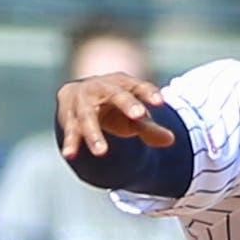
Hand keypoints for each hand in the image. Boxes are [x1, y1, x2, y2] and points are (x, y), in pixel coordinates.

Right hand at [57, 72, 174, 157]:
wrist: (80, 96)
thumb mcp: (132, 116)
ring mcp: (82, 100)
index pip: (138, 86)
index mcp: (122, 84)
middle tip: (139, 116)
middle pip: (115, 94)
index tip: (161, 102)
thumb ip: (149, 128)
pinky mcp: (68, 115)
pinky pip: (70, 130)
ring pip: (88, 116)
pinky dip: (70, 142)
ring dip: (94, 134)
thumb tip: (171, 140)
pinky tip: (69, 155)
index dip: (149, 93)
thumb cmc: (114, 107)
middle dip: (127, 103)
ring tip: (101, 152)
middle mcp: (102, 87)